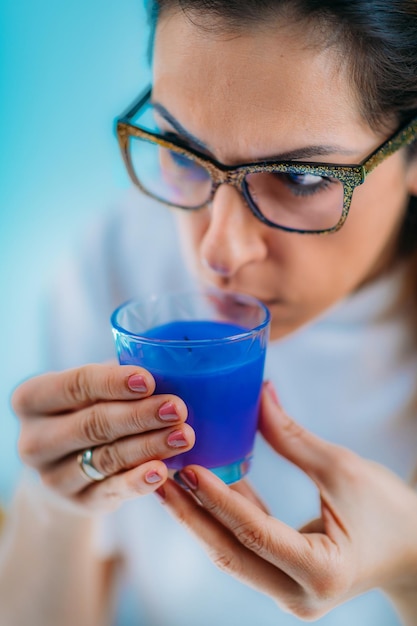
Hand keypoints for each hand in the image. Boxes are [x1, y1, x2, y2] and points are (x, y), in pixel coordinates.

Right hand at [12, 364, 194, 511]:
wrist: (65, 467)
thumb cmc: (86, 410)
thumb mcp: (89, 390)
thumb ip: (116, 379)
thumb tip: (165, 367)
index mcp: (32, 399)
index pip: (75, 386)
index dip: (113, 383)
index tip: (148, 381)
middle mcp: (34, 440)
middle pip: (93, 424)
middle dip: (140, 415)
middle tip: (177, 408)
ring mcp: (53, 477)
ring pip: (107, 458)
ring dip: (149, 446)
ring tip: (183, 436)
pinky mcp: (78, 502)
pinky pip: (111, 491)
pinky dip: (138, 481)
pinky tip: (161, 471)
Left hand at [159, 382, 416, 620]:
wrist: (415, 552)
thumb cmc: (390, 511)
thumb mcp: (343, 469)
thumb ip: (294, 437)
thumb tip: (260, 393)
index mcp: (320, 572)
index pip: (255, 533)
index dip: (219, 499)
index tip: (187, 468)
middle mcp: (298, 594)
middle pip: (230, 552)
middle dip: (191, 514)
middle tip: (157, 476)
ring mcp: (288, 591)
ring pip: (231, 552)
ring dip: (200, 516)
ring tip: (168, 480)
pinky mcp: (283, 579)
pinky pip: (244, 548)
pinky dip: (225, 517)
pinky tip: (202, 487)